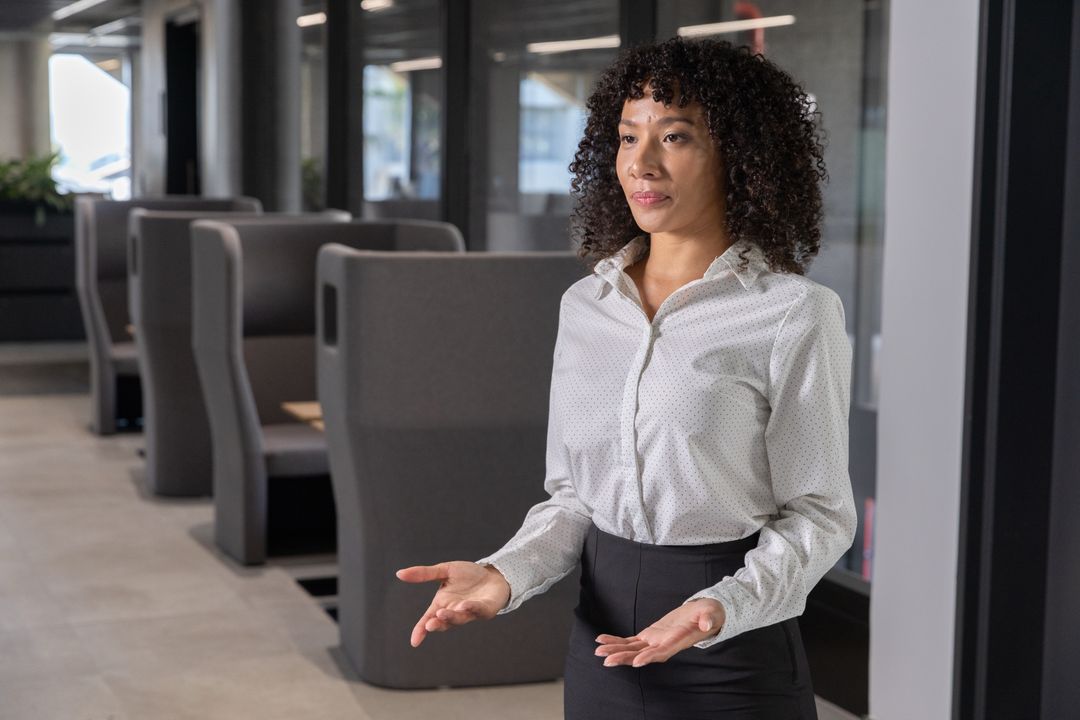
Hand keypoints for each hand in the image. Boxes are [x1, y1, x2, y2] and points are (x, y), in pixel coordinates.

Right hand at [395, 562, 510, 646]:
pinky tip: (465, 605)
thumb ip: (424, 574)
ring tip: (443, 613)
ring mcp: (470, 613)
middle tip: (430, 625)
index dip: (420, 630)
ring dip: (451, 617)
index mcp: (442, 604)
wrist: (493, 574)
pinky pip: (478, 610)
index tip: (414, 641)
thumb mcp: (444, 571)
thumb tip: (399, 573)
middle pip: (443, 622)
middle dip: (437, 624)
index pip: (428, 620)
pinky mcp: (486, 610)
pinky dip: (471, 608)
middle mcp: (454, 611)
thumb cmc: (468, 575)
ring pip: (459, 619)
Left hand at [594, 598, 724, 667]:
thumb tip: (707, 623)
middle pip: (642, 655)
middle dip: (625, 658)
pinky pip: (631, 641)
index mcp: (679, 641)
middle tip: (607, 661)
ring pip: (633, 649)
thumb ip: (709, 619)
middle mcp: (664, 645)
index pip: (663, 652)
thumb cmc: (710, 615)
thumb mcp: (712, 614)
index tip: (636, 662)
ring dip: (616, 651)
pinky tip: (602, 641)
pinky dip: (617, 641)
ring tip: (598, 652)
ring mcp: (655, 642)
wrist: (704, 615)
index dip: (650, 657)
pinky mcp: (650, 636)